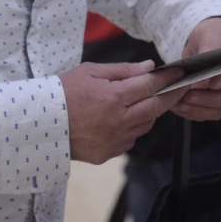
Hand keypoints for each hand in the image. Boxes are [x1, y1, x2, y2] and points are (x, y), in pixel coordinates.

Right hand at [60, 61, 187, 164]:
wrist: (40, 123)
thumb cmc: (64, 92)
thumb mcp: (91, 72)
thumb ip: (123, 70)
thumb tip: (150, 67)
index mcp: (112, 98)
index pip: (150, 86)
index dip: (167, 78)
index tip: (180, 73)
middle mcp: (117, 121)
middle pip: (155, 108)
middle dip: (171, 96)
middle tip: (180, 87)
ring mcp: (113, 140)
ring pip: (146, 125)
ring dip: (150, 112)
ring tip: (144, 101)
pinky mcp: (108, 154)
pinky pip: (131, 140)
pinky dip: (133, 128)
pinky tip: (123, 119)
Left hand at [170, 17, 220, 121]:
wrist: (208, 40)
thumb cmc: (213, 33)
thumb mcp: (210, 34)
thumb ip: (208, 51)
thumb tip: (203, 79)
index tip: (211, 83)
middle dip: (208, 98)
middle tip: (188, 95)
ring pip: (219, 109)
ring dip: (199, 108)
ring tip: (180, 102)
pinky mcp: (220, 103)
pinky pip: (209, 113)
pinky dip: (194, 112)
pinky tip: (180, 107)